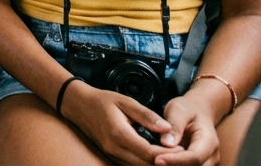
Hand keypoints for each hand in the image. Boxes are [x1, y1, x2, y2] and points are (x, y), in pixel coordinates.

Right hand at [63, 82, 183, 165]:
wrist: (77, 105)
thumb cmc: (102, 100)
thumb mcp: (125, 101)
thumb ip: (147, 115)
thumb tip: (168, 128)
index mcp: (119, 134)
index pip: (149, 152)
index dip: (167, 154)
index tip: (182, 149)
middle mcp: (115, 149)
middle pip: (145, 165)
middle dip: (164, 162)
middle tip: (181, 154)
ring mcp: (112, 154)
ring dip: (155, 164)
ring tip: (172, 156)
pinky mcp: (111, 155)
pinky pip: (131, 164)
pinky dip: (145, 162)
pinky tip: (156, 156)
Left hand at [154, 93, 221, 165]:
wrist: (197, 112)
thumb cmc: (187, 109)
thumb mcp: (179, 110)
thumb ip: (174, 125)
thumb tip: (166, 143)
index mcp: (209, 141)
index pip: (195, 157)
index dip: (176, 160)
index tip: (157, 159)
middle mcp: (210, 156)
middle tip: (152, 160)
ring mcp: (204, 163)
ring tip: (152, 160)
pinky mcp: (195, 165)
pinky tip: (157, 160)